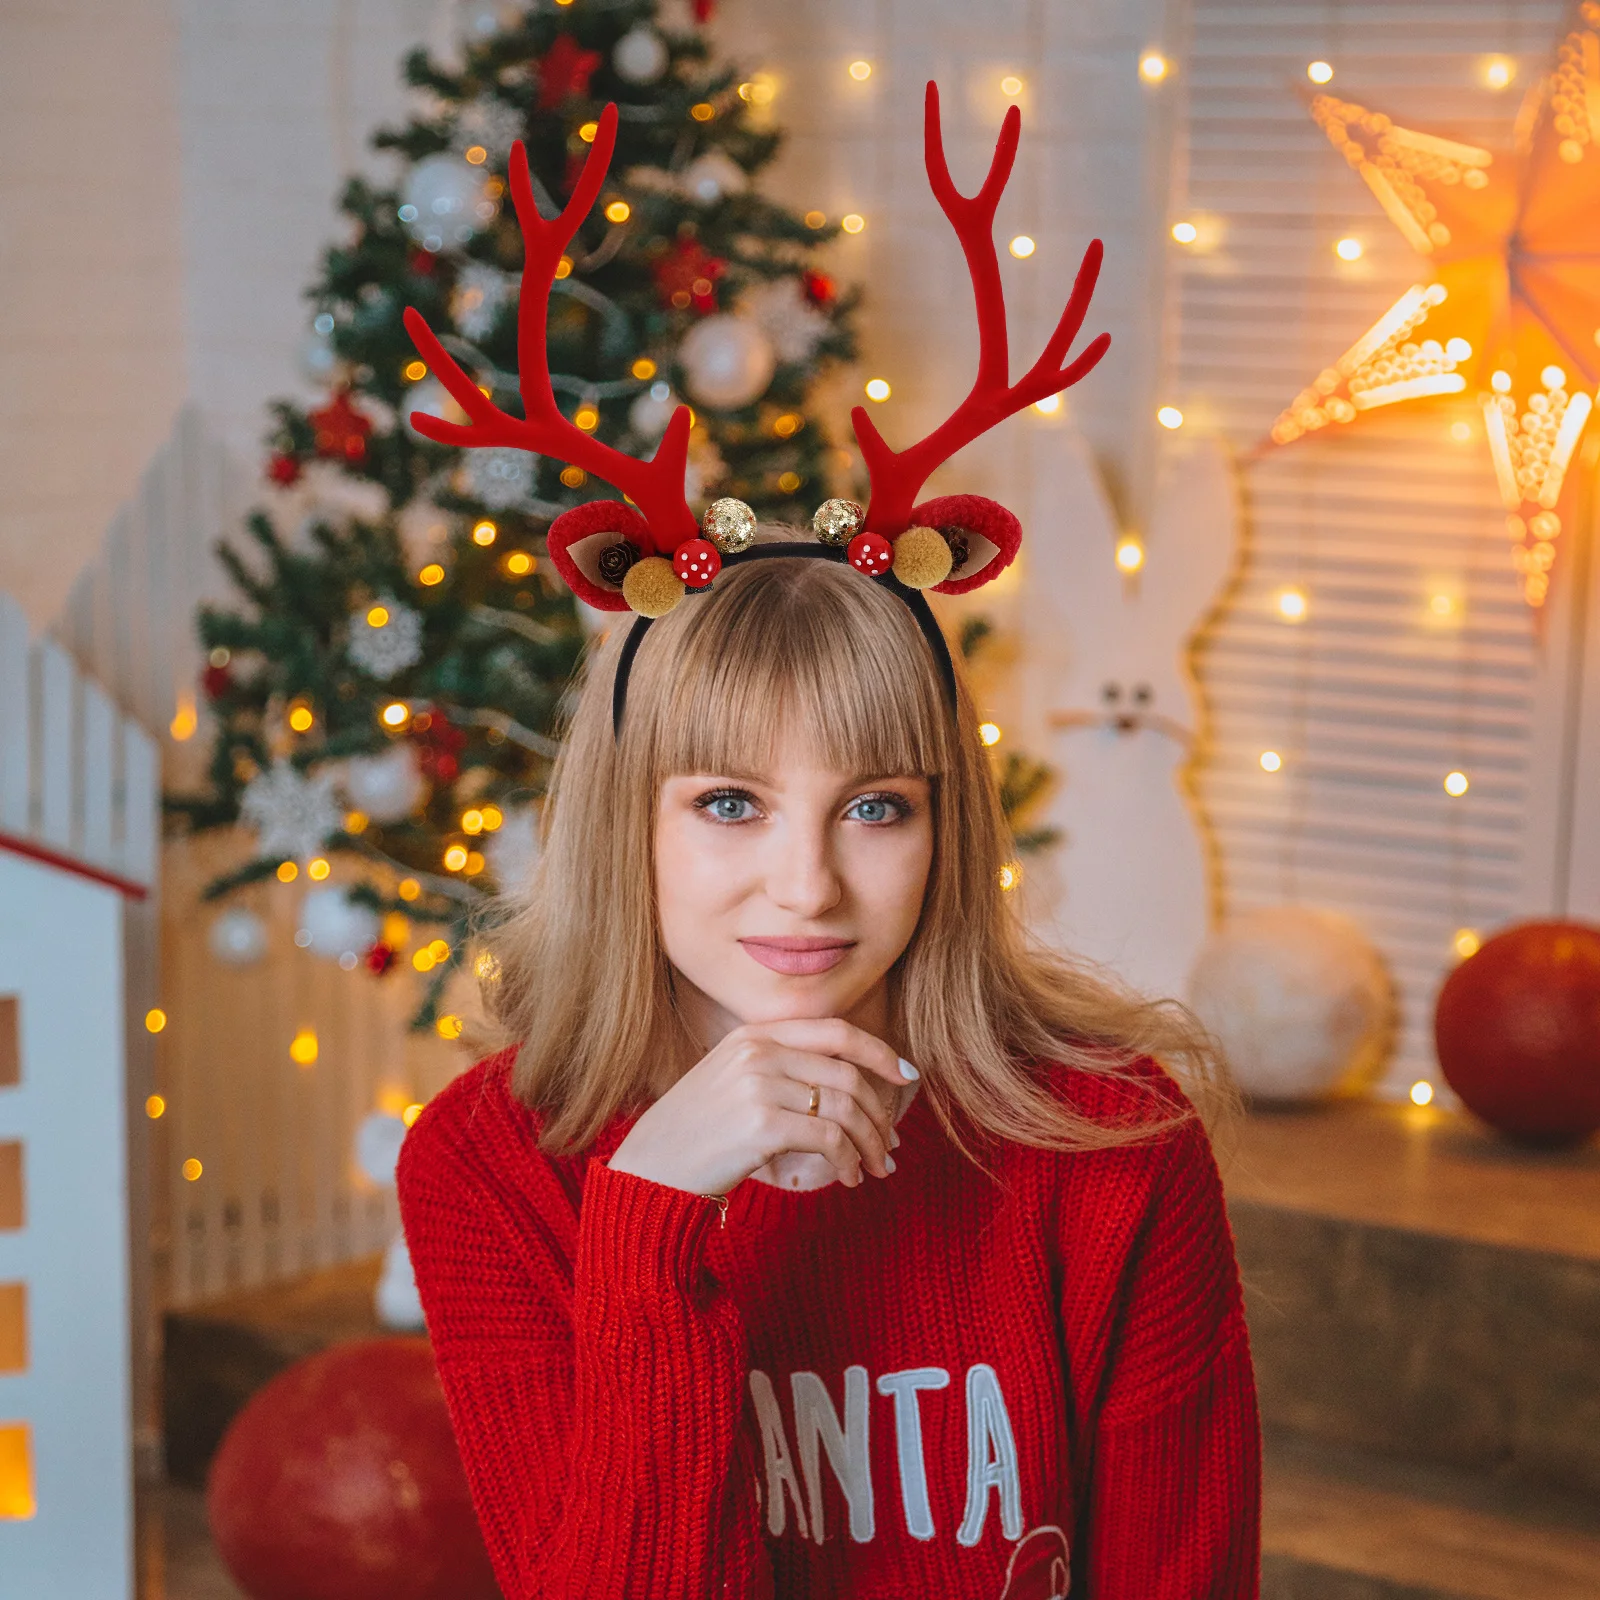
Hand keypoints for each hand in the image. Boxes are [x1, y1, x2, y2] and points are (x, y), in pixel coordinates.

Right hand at [607, 1017, 915, 1198]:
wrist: (651, 1169)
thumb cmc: (698, 1133)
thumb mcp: (733, 1081)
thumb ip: (780, 1069)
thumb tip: (850, 1089)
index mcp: (755, 1034)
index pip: (835, 1030)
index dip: (878, 1051)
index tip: (905, 1075)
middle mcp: (758, 1051)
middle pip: (847, 1074)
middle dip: (878, 1113)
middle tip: (890, 1146)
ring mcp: (758, 1085)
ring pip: (843, 1108)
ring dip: (869, 1143)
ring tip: (875, 1169)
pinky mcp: (761, 1124)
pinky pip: (829, 1139)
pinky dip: (848, 1161)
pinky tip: (848, 1178)